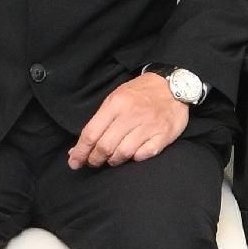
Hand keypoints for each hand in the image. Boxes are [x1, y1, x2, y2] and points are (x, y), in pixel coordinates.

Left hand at [72, 73, 189, 167]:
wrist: (173, 86)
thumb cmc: (140, 94)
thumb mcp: (116, 98)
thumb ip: (99, 122)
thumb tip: (78, 148)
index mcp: (116, 104)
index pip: (91, 133)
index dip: (80, 152)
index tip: (74, 162)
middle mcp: (131, 115)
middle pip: (105, 146)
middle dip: (95, 159)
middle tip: (94, 162)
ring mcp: (149, 125)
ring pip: (124, 153)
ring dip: (114, 160)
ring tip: (112, 159)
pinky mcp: (163, 135)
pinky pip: (144, 155)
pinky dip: (136, 158)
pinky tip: (133, 154)